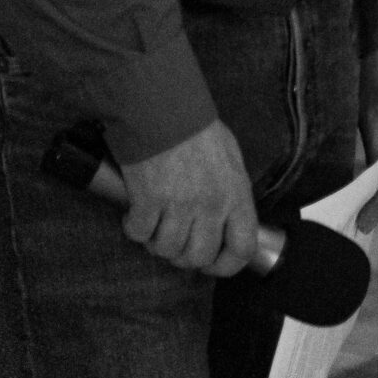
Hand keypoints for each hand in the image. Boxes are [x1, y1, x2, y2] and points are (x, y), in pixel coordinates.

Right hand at [118, 119, 256, 275]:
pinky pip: (139, 234)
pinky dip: (134, 228)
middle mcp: (211, 205)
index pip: (243, 247)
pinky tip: (137, 213)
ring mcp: (179, 206)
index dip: (227, 265)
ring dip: (157, 242)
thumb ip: (230, 195)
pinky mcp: (148, 202)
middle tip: (176, 240)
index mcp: (237, 195)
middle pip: (197, 257)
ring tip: (156, 223)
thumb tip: (226, 222)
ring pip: (165, 250)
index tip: (212, 264)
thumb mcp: (231, 162)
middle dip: (183, 256)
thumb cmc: (198, 132)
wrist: (165, 113)